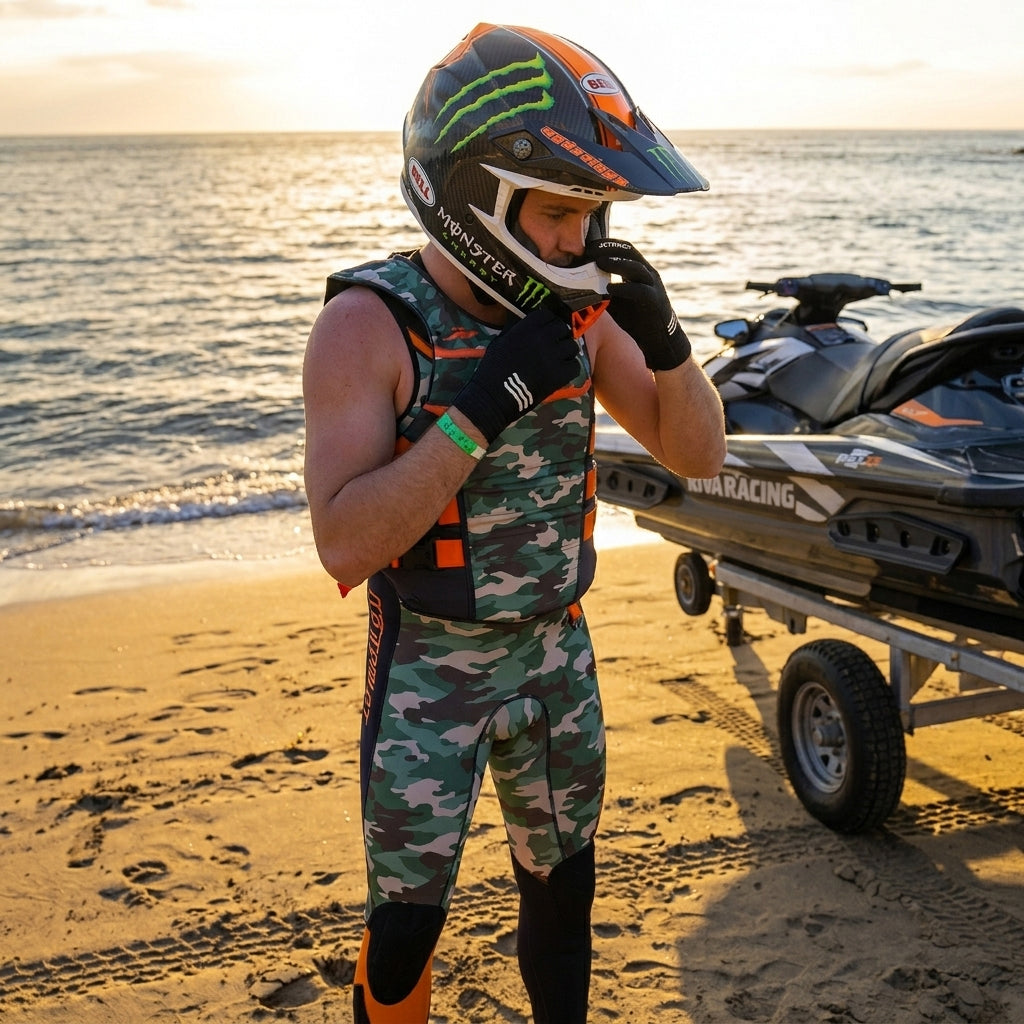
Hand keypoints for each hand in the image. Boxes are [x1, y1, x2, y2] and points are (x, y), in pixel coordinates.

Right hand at [452, 308, 579, 443]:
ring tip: (561, 358)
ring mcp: (553, 356)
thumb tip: (524, 323)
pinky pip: (575, 365)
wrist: (495, 396)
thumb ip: (515, 330)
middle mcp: (542, 338)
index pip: (546, 315)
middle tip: (555, 344)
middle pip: (562, 328)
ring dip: (567, 351)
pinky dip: (570, 368)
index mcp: (526, 328)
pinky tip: (562, 371)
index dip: (548, 321)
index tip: (547, 328)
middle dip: (559, 335)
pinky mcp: (559, 374)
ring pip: (572, 346)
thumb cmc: (492, 369)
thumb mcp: (500, 341)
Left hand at [588, 239, 691, 370]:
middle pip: (629, 252)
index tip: (586, 246)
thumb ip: (601, 290)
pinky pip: (641, 291)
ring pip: (636, 268)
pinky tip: (609, 289)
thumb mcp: (615, 300)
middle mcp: (648, 274)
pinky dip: (624, 288)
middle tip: (589, 250)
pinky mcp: (655, 302)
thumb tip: (575, 286)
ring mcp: (653, 286)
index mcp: (639, 270)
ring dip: (617, 263)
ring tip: (598, 262)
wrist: (658, 339)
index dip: (605, 244)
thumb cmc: (635, 318)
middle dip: (609, 248)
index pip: (623, 249)